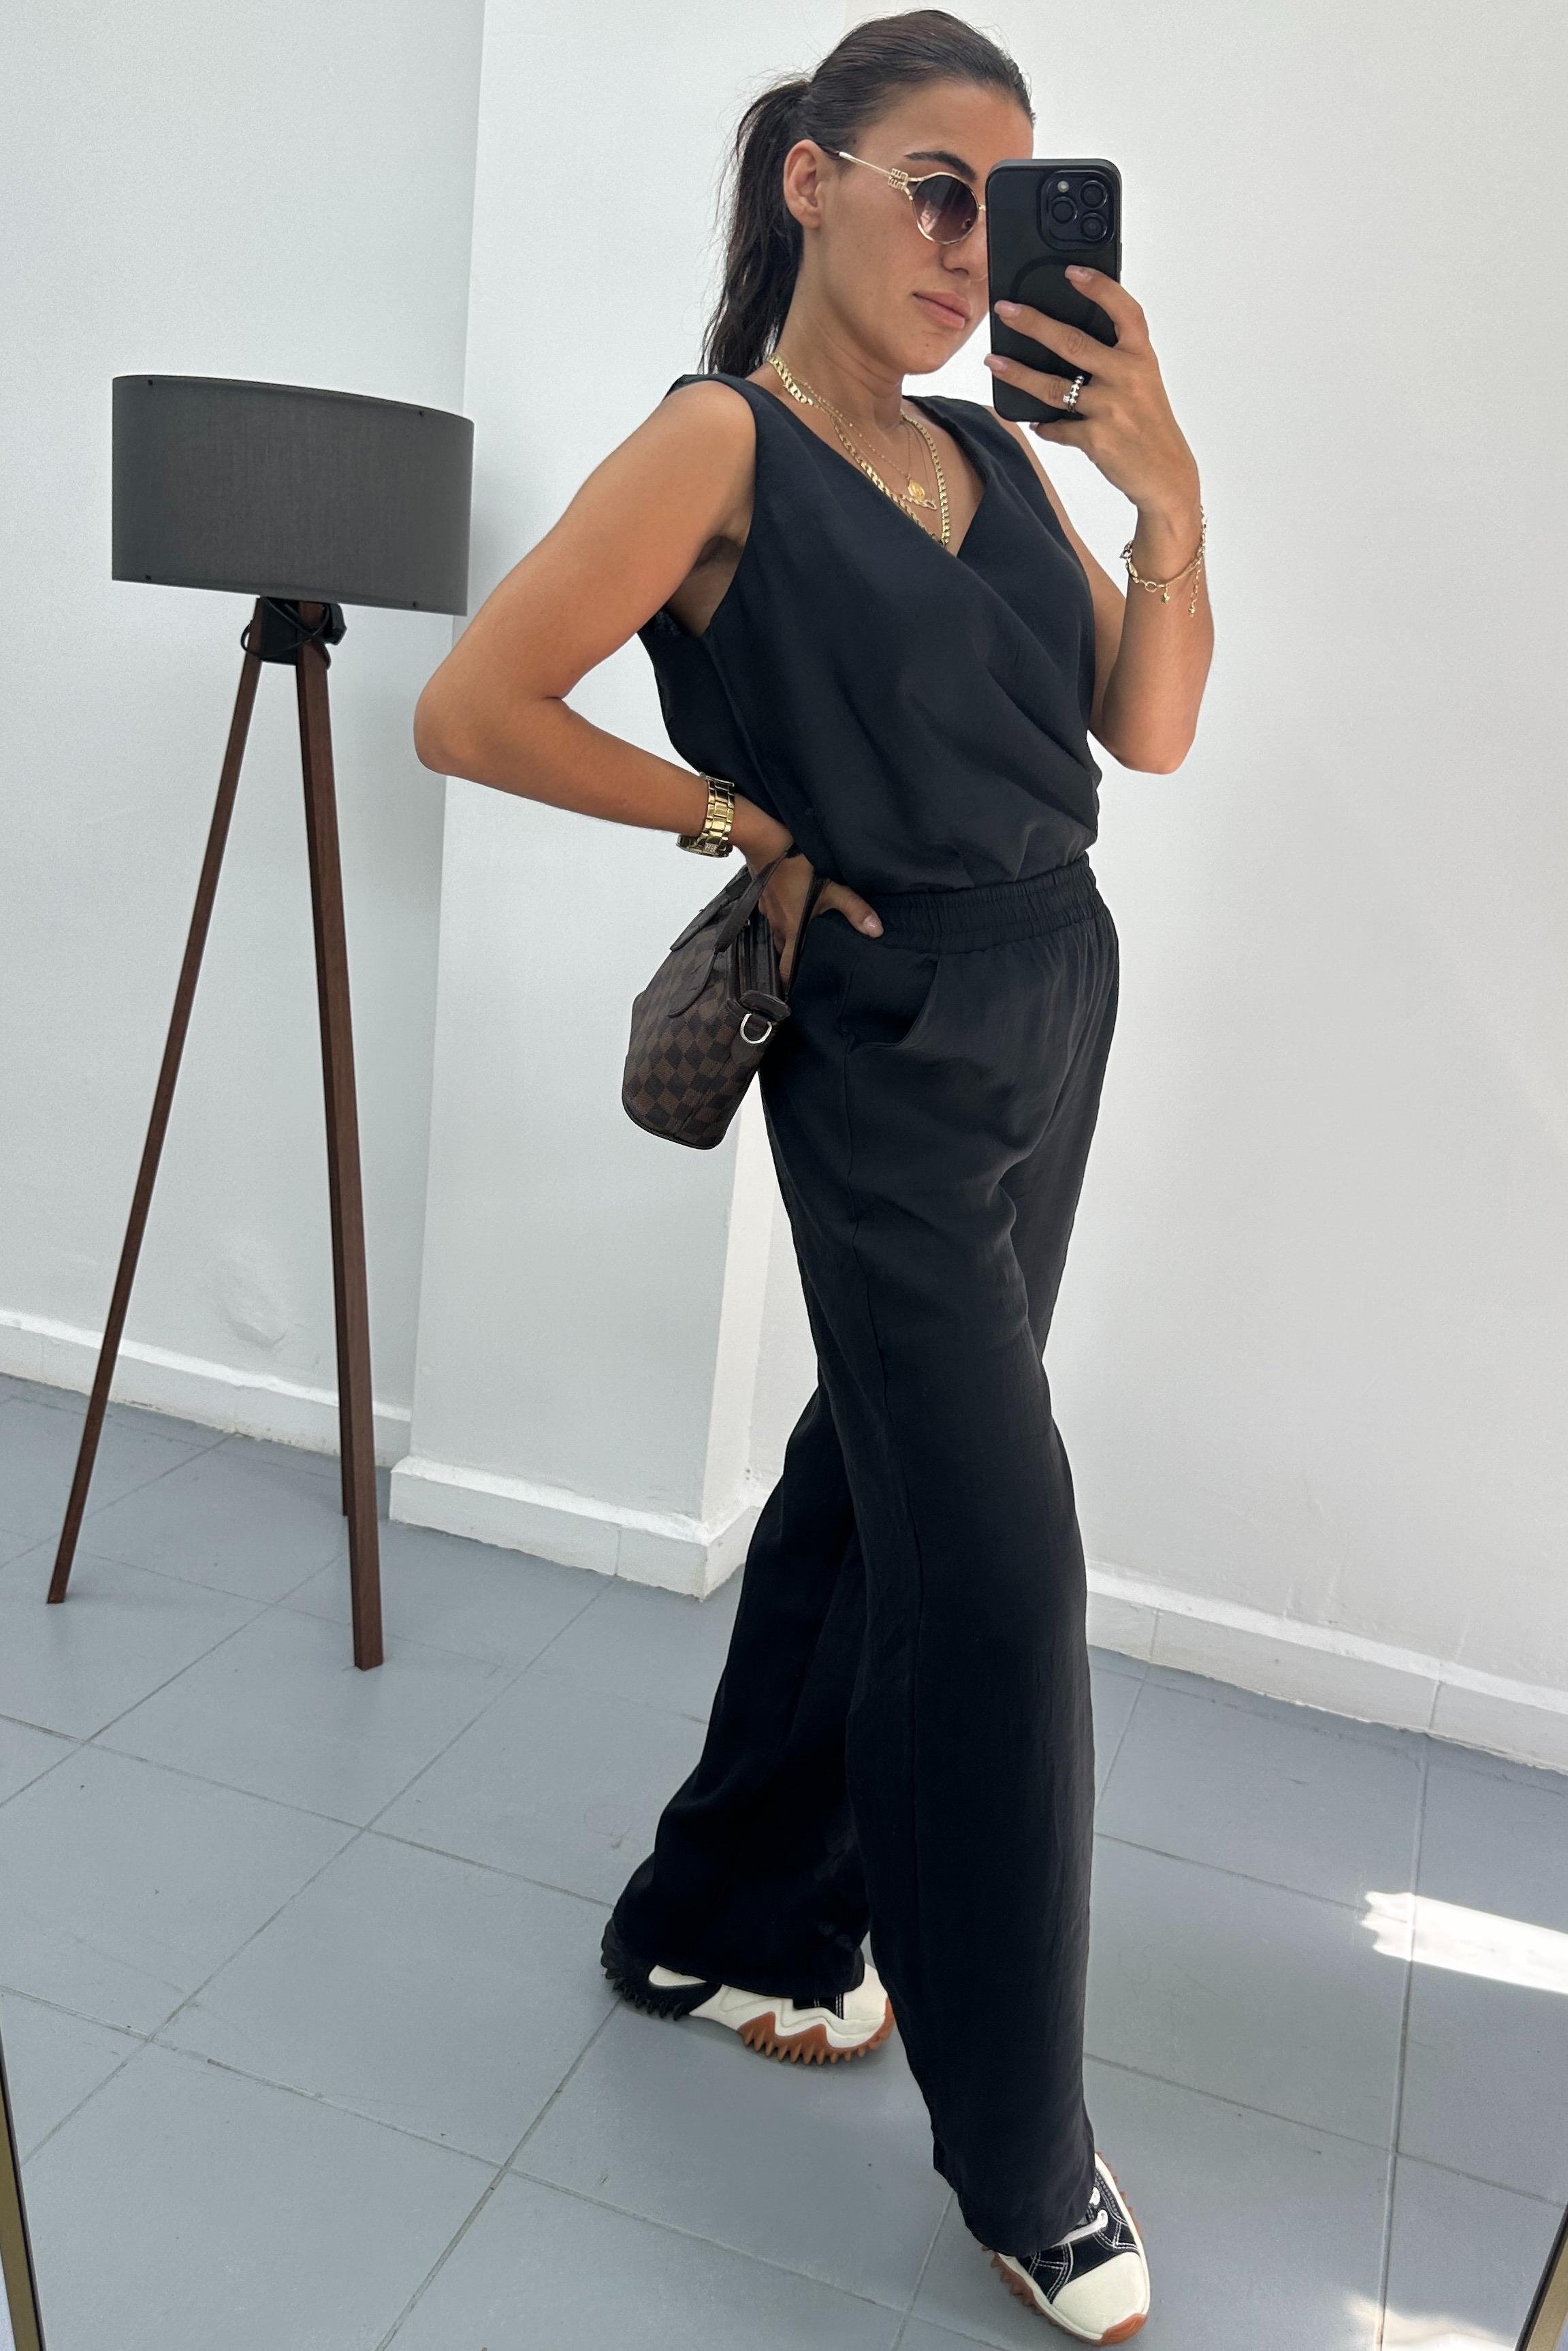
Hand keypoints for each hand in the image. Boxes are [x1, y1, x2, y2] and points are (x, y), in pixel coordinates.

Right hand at [749, 848, 881, 984]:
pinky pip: (773, 917)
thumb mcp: (831, 888)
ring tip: (804, 940)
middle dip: (792, 961)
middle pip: (783, 953)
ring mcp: (768, 912)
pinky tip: (793, 912)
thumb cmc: (797, 867)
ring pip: (778, 935)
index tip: (795, 994)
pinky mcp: (763, 898)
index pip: (785, 969)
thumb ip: (854, 909)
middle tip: (808, 966)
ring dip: (789, 939)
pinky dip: (783, 920)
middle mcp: (777, 927)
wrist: (767, 842)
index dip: (789, 984)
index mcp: (792, 932)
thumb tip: (876, 931)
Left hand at [985, 268, 1198, 517]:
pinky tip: (1036, 422)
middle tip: (1005, 311)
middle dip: (1033, 323)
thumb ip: (1114, 359)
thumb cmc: (1149, 423)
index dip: (1099, 287)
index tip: (1071, 271)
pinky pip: (1057, 427)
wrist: (1166, 473)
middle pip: (1072, 342)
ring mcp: (1111, 408)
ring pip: (1053, 387)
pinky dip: (1044, 425)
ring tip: (993, 362)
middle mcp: (1127, 376)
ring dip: (1018, 373)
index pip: (1123, 310)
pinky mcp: (1096, 439)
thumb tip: (1063, 341)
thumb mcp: (1143, 381)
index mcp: (1141, 356)